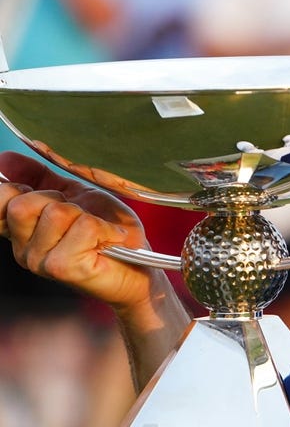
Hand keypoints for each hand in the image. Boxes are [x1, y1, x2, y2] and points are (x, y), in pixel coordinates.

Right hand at [0, 151, 156, 310]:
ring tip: (96, 230)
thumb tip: (5, 158)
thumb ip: (39, 178)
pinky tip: (110, 238)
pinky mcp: (62, 268)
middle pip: (22, 204)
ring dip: (84, 215)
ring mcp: (39, 261)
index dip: (14, 188)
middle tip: (78, 215)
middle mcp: (22, 249)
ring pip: (56, 213)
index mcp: (20, 231)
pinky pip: (83, 226)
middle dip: (58, 199)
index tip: (42, 193)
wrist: (139, 266)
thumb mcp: (73, 195)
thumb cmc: (108, 231)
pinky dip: (105, 227)